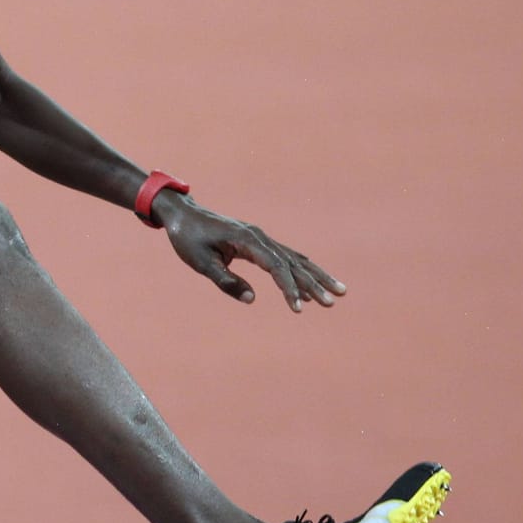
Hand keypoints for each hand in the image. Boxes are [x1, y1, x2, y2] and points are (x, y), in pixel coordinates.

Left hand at [155, 195, 345, 311]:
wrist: (183, 214)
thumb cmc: (188, 238)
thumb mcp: (200, 262)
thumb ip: (225, 280)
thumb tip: (252, 299)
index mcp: (247, 240)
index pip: (277, 267)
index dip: (289, 288)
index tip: (298, 308)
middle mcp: (260, 237)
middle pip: (293, 263)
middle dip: (314, 283)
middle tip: (334, 301)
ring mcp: (261, 238)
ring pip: (295, 259)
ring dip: (316, 276)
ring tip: (339, 292)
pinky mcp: (258, 242)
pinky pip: (286, 257)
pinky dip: (301, 270)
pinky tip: (314, 282)